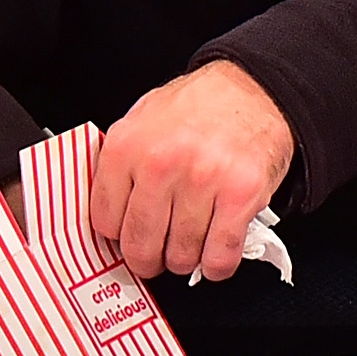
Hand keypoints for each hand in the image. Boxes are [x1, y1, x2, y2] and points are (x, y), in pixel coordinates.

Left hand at [92, 60, 294, 281]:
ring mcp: (202, 180)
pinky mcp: (240, 195)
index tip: (126, 238)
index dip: (116, 237)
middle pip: (140, 244)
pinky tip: (214, 255)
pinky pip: (220, 256)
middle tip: (154, 255)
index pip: (104, 221)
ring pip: (181, 255)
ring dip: (184, 260)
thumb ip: (119, 166)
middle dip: (147, 260)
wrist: (252, 89)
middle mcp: (161, 163)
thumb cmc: (197, 107)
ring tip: (188, 244)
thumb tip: (106, 214)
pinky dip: (216, 266)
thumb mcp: (140, 122)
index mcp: (127, 146)